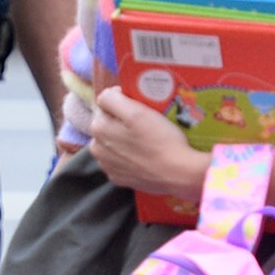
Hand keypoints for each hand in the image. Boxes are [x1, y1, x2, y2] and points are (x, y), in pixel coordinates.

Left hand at [88, 87, 214, 204]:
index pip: (104, 105)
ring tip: (143, 139)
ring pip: (112, 143)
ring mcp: (107, 166)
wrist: (177, 173)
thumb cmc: (159, 139)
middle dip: (120, 121)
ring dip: (122, 138)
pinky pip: (120, 161)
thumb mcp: (137, 112)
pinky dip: (127, 156)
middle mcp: (97, 149)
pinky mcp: (118, 179)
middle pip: (107, 125)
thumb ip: (113, 100)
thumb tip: (106, 96)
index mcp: (98, 129)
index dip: (122, 101)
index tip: (138, 106)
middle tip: (143, 122)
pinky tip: (142, 155)